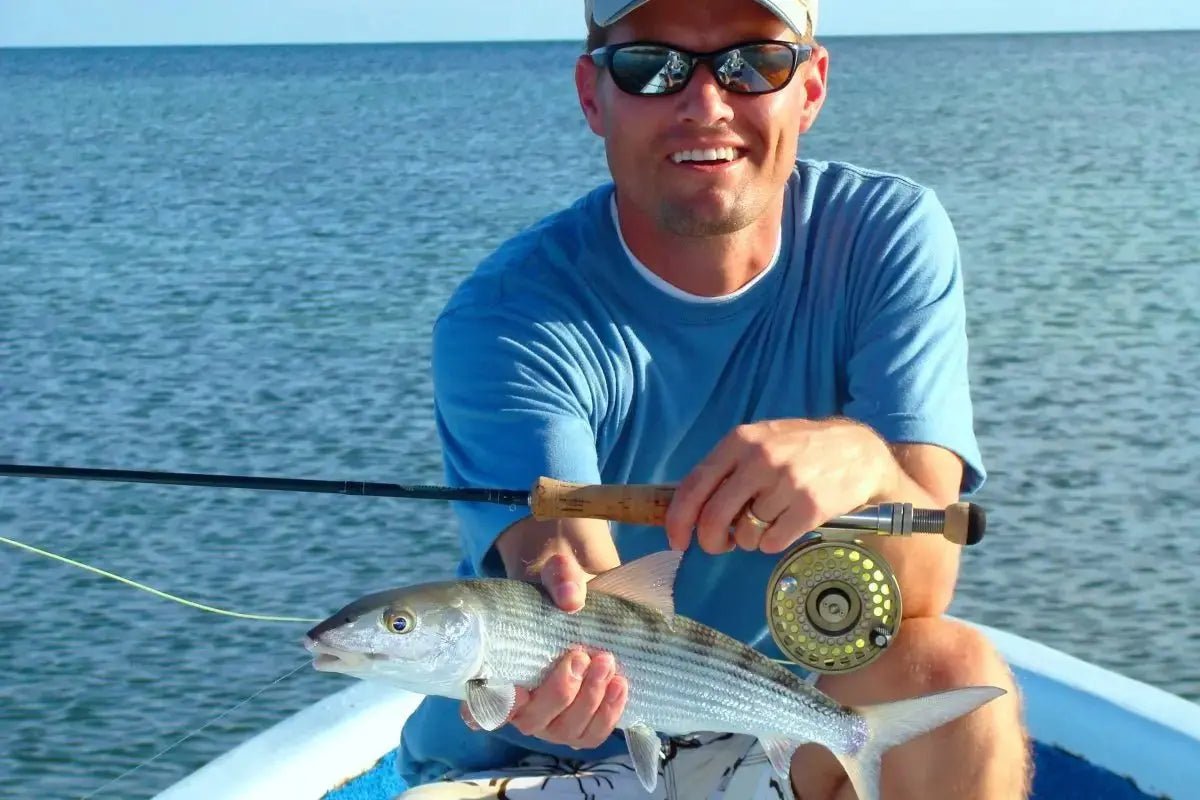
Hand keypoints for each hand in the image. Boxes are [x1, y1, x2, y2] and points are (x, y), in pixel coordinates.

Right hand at [460, 552, 628, 747]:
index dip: (488, 708)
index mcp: (497, 672)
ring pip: (565, 730)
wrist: (589, 605)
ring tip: (606, 663)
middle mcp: (520, 707)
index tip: (512, 689)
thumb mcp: (557, 573)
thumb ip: (559, 578)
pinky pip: (592, 735)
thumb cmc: (559, 592)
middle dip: (560, 691)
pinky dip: (608, 713)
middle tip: (582, 656)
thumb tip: (570, 598)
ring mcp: (551, 721)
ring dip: (589, 700)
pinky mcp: (581, 725)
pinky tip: (619, 684)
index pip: (479, 704)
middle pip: (531, 720)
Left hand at [664, 418, 895, 554]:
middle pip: (714, 516)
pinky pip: (772, 542)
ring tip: (768, 522)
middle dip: (710, 541)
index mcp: (740, 441)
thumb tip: (689, 508)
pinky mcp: (810, 506)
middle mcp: (760, 459)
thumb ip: (727, 469)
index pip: (694, 485)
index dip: (679, 519)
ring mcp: (787, 482)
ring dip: (750, 539)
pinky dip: (773, 543)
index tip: (676, 541)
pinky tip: (786, 527)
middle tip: (719, 546)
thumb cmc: (800, 451)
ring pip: (745, 534)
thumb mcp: (760, 443)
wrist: (859, 453)